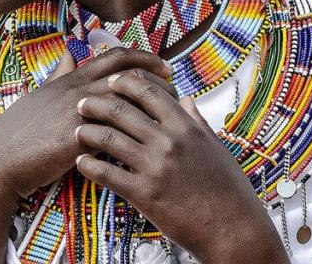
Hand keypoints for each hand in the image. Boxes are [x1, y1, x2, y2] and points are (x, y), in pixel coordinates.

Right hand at [0, 48, 172, 259]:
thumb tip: (70, 57)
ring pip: (125, 99)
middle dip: (157, 77)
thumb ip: (59, 77)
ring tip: (171, 117)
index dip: (144, 57)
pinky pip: (115, 131)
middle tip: (176, 86)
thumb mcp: (38, 98)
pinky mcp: (76, 138)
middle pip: (127, 72)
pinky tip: (152, 144)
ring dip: (152, 106)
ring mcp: (76, 114)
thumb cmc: (16, 135)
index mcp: (69, 81)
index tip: (164, 66)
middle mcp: (75, 91)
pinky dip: (135, 134)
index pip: (114, 56)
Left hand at [74, 71, 289, 263]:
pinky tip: (81, 163)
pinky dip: (89, 166)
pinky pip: (107, 174)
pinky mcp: (144, 194)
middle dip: (96, 104)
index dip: (125, 82)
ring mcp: (155, 167)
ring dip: (87, 132)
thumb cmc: (228, 190)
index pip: (149, 92)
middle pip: (122, 110)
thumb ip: (197, 121)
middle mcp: (169, 142)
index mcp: (186, 127)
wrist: (233, 229)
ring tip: (78, 132)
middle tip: (82, 104)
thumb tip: (186, 99)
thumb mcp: (216, 148)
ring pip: (109, 138)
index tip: (111, 81)